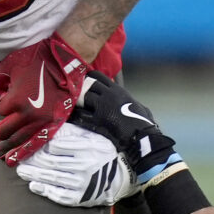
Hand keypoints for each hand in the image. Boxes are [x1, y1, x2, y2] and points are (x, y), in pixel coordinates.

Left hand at [0, 33, 87, 165]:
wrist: (66, 60)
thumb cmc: (37, 59)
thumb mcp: (10, 64)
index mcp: (15, 99)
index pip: (1, 110)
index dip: (1, 104)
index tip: (6, 97)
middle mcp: (27, 114)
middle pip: (6, 132)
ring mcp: (41, 120)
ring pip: (20, 141)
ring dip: (8, 151)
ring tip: (1, 157)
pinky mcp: (53, 123)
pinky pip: (37, 141)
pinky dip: (26, 151)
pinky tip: (18, 158)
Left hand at [14, 122, 135, 206]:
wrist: (121, 175)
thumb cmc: (102, 152)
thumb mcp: (92, 136)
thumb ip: (72, 132)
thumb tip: (50, 127)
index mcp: (88, 147)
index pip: (58, 145)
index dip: (41, 145)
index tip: (29, 144)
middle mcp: (86, 166)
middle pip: (52, 162)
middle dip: (33, 160)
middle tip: (20, 158)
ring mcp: (83, 183)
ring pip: (53, 178)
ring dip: (34, 175)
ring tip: (21, 170)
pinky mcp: (82, 198)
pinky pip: (60, 196)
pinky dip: (45, 191)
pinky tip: (34, 186)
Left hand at [67, 71, 180, 186]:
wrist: (142, 136)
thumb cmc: (144, 122)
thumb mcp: (140, 106)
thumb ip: (131, 101)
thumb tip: (133, 104)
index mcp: (118, 90)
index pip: (99, 76)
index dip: (89, 78)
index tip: (83, 81)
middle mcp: (108, 95)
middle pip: (87, 85)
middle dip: (80, 88)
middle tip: (74, 93)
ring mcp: (101, 107)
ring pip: (82, 98)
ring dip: (76, 102)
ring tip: (71, 105)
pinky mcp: (96, 121)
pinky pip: (80, 116)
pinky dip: (74, 117)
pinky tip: (70, 118)